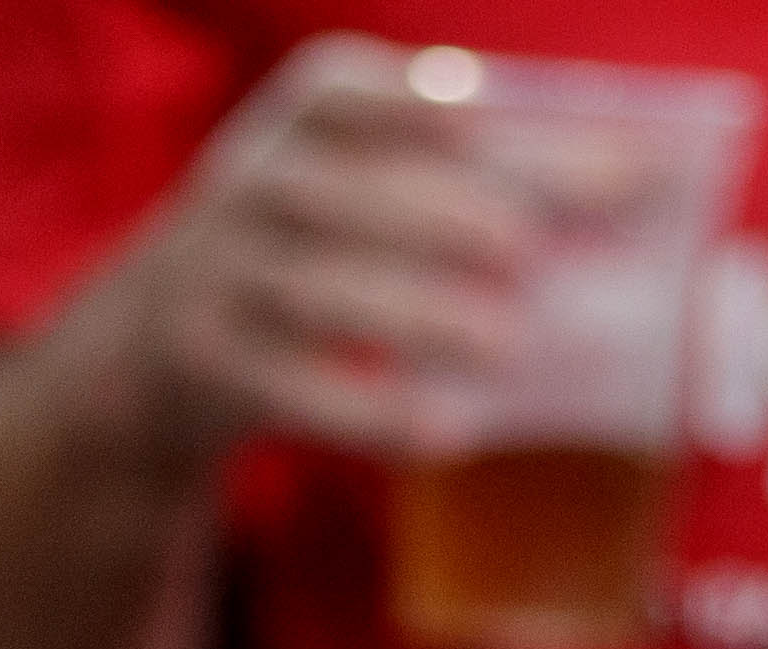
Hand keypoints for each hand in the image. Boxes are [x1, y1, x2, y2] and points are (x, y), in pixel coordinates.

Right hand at [63, 33, 536, 469]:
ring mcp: (218, 277)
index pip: (359, 96)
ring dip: (414, 315)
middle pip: (351, 194)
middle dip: (444, 215)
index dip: (435, 109)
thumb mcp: (350, 186)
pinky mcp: (206, 367)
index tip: (498, 121)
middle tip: (527, 249)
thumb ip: (459, 176)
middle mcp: (250, 184)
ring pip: (319, 292)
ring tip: (504, 345)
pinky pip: (289, 390)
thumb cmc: (302, 249)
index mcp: (303, 118)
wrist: (141, 348)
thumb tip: (626, 193)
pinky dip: (366, 412)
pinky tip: (443, 432)